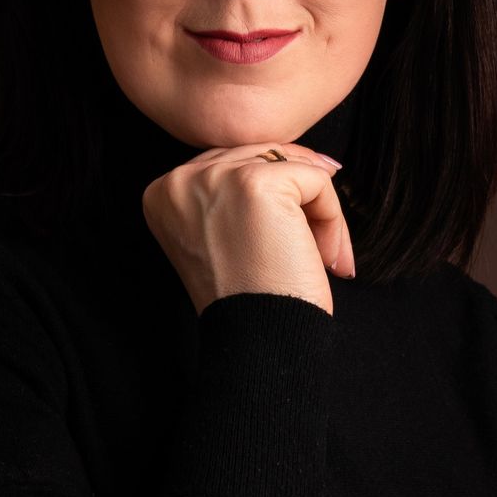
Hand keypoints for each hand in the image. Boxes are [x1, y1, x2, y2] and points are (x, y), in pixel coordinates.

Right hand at [141, 141, 356, 316]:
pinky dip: (333, 219)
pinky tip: (328, 257)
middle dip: (302, 199)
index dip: (277, 196)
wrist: (258, 339)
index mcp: (163, 192)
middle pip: (264, 157)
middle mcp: (180, 178)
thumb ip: (239, 193)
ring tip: (325, 255)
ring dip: (320, 211)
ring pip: (293, 166)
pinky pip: (316, 180)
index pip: (235, 163)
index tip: (293, 237)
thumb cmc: (248, 296)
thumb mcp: (224, 235)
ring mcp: (215, 177)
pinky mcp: (255, 183)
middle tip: (321, 248)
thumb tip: (309, 159)